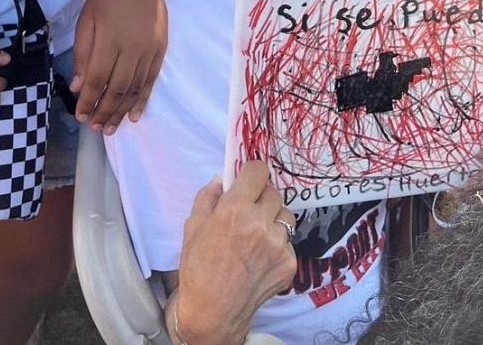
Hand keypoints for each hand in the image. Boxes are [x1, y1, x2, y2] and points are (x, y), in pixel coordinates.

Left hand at [71, 0, 166, 133]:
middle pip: (116, 89)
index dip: (88, 102)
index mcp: (109, 40)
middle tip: (94, 128)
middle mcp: (131, 49)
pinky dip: (142, 100)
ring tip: (110, 128)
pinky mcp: (160, 49)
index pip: (97, 80)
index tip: (80, 116)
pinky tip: (134, 116)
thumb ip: (83, 54)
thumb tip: (79, 87)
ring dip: (121, 111)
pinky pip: (151, 81)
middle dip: (103, 112)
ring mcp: (148, 50)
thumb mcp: (86, 19)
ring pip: (134, 89)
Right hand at [174, 163, 297, 344]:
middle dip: (261, 195)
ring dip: (273, 218)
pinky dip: (277, 243)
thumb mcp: (193, 225)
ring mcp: (278, 245)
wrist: (213, 311)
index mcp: (235, 209)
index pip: (259, 171)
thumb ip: (208, 196)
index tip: (249, 178)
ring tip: (257, 233)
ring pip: (285, 215)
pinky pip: (288, 241)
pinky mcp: (289, 264)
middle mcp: (261, 223)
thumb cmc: (198, 267)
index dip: (253, 172)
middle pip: (273, 191)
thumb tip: (221, 179)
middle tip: (249, 208)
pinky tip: (261, 255)